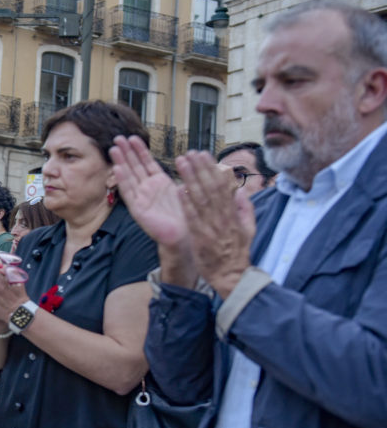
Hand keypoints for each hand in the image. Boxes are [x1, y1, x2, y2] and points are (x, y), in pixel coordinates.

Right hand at [110, 135, 188, 247]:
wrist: (185, 235)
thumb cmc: (186, 214)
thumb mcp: (184, 188)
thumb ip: (182, 174)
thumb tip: (187, 156)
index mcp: (159, 182)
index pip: (147, 162)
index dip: (140, 150)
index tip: (133, 137)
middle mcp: (148, 188)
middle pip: (134, 166)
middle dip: (126, 152)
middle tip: (118, 137)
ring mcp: (141, 198)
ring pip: (129, 177)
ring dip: (121, 162)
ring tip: (114, 149)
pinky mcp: (138, 210)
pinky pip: (129, 193)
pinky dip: (123, 181)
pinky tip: (117, 169)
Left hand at [177, 151, 255, 298]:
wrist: (231, 275)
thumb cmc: (237, 252)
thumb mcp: (249, 228)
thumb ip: (246, 209)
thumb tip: (241, 191)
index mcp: (233, 213)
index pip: (222, 185)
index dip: (212, 168)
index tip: (203, 154)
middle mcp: (222, 216)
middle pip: (210, 187)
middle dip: (199, 168)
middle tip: (190, 152)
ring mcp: (211, 226)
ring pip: (200, 198)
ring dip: (190, 178)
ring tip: (181, 163)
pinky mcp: (200, 237)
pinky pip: (192, 217)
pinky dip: (186, 203)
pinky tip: (178, 189)